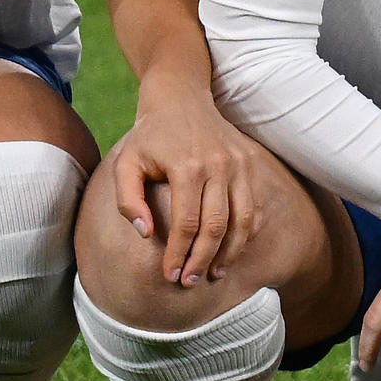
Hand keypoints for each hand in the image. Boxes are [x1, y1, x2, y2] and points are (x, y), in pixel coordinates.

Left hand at [113, 85, 292, 290]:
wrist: (181, 98)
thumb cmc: (149, 137)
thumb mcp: (125, 164)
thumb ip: (128, 201)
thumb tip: (146, 235)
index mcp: (187, 166)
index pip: (187, 223)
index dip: (179, 255)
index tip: (170, 276)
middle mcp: (220, 165)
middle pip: (217, 226)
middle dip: (203, 259)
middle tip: (191, 283)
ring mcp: (240, 164)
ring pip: (243, 220)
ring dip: (230, 252)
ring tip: (214, 273)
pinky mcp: (252, 164)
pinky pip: (256, 207)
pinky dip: (247, 233)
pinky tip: (232, 250)